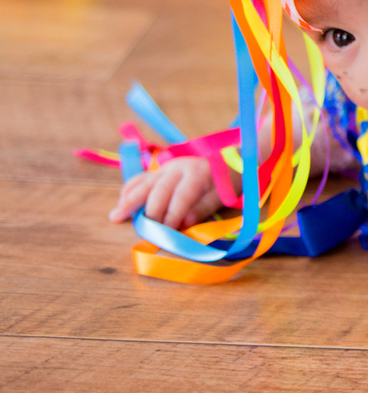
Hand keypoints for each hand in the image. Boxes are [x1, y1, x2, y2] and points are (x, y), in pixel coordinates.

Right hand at [109, 155, 223, 229]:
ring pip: (144, 183)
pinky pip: (141, 179)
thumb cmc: (225, 183)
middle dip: (150, 211)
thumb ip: (202, 209)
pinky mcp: (159, 171)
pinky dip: (129, 190)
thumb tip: (183, 225)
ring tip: (115, 216)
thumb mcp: (222, 196)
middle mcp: (178, 168)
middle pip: (159, 189)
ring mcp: (166, 168)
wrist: (226, 161)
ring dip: (129, 200)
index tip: (166, 232)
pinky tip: (121, 203)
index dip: (173, 214)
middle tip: (144, 231)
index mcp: (197, 173)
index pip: (181, 195)